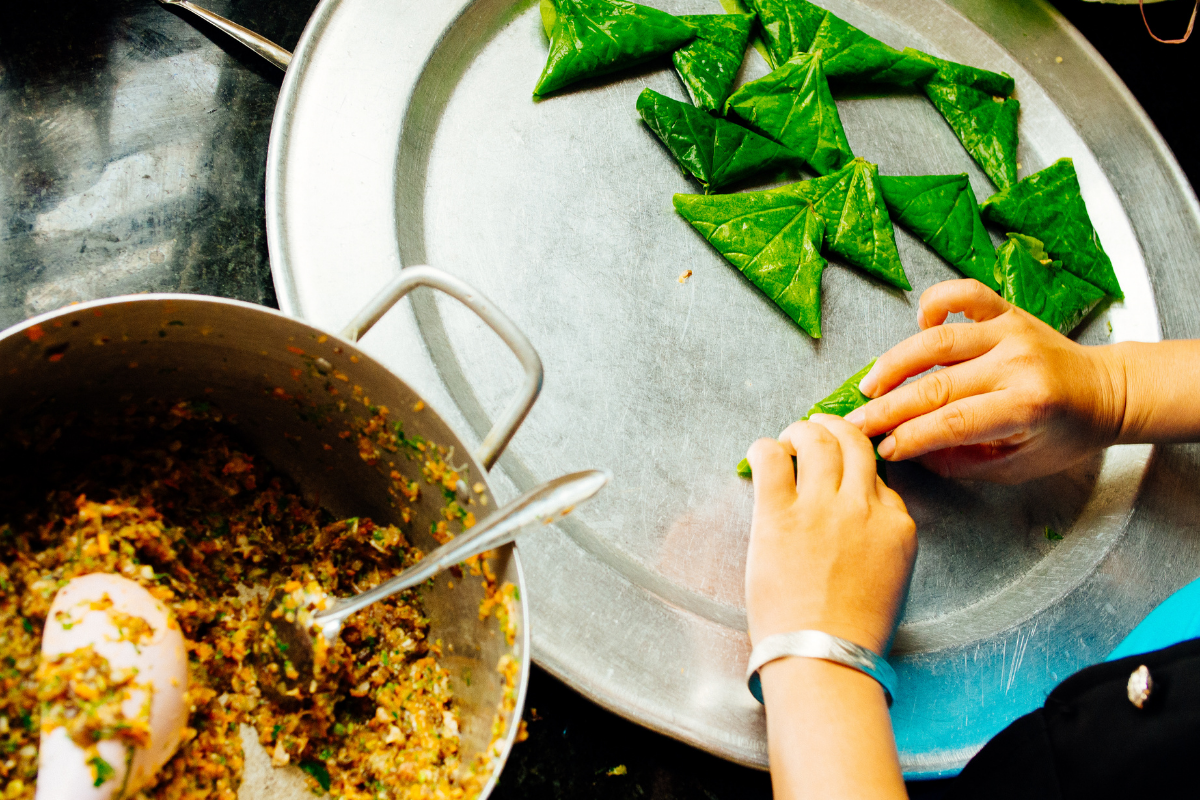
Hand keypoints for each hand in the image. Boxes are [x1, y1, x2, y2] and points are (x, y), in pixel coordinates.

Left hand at [744, 415, 916, 654]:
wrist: (822, 656)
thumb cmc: (851, 632)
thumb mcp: (892, 580)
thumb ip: (881, 540)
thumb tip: (859, 516)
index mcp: (897, 526)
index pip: (879, 477)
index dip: (857, 468)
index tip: (840, 469)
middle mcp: (863, 507)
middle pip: (853, 445)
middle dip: (836, 429)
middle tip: (817, 428)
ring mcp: (821, 507)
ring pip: (816, 440)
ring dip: (801, 430)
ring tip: (790, 436)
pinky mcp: (779, 513)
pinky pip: (771, 459)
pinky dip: (765, 446)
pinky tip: (761, 450)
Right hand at [845, 280, 1126, 483]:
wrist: (1106, 391)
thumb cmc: (1063, 434)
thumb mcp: (1018, 466)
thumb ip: (963, 462)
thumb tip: (912, 453)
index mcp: (1026, 406)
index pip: (952, 423)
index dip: (909, 437)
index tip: (881, 448)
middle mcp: (1017, 364)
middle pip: (936, 386)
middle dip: (888, 408)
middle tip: (855, 421)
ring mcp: (1011, 332)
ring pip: (938, 342)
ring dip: (895, 362)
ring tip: (870, 384)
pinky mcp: (1007, 310)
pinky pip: (965, 293)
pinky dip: (936, 303)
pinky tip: (919, 324)